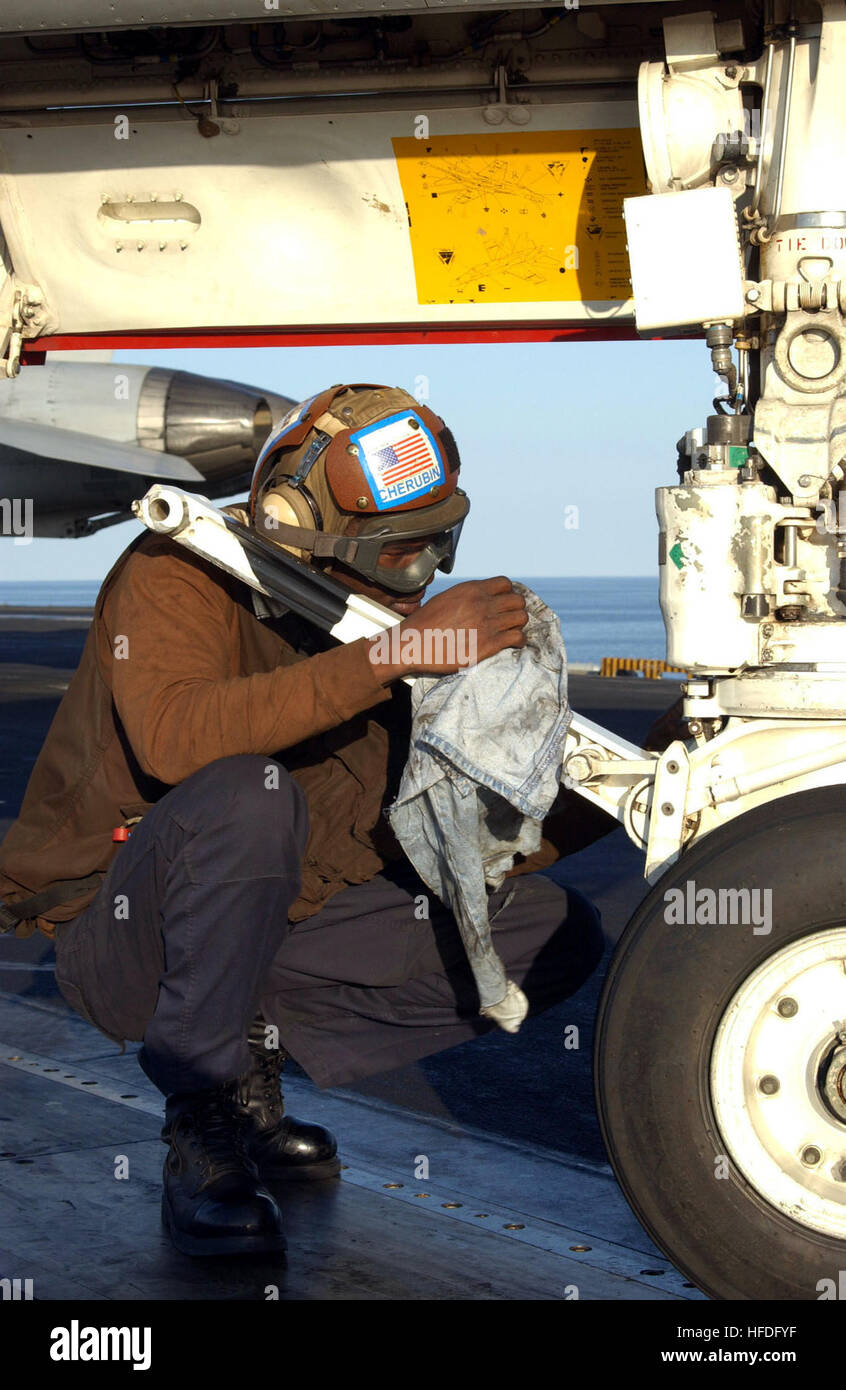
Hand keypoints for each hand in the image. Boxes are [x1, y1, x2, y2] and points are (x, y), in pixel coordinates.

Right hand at [368, 577, 528, 682]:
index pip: (505, 584)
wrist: (413, 644)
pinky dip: (519, 641)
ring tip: (511, 632)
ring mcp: (487, 623)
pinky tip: (512, 644)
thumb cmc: (425, 624)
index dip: (507, 594)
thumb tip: (478, 598)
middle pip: (517, 601)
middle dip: (515, 610)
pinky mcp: (489, 644)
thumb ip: (466, 596)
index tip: (503, 604)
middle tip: (509, 619)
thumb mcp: (445, 598)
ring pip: (521, 618)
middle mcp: (482, 603)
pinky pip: (517, 638)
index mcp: (472, 590)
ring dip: (518, 625)